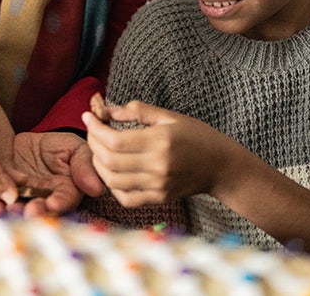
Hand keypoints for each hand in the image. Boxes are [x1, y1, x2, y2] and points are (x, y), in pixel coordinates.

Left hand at [2, 131, 104, 215]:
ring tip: (0, 208)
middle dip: (30, 213)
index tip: (51, 205)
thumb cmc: (55, 147)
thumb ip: (84, 165)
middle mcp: (43, 204)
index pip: (63, 202)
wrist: (24, 145)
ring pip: (14, 213)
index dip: (58, 205)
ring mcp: (20, 204)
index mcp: (64, 194)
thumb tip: (96, 189)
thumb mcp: (73, 148)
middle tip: (24, 210)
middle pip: (38, 213)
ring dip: (6, 214)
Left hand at [82, 100, 246, 205]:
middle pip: (109, 160)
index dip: (95, 129)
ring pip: (112, 180)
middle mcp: (158, 166)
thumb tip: (108, 110)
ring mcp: (158, 186)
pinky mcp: (159, 198)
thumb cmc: (197, 136)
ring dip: (98, 164)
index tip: (88, 116)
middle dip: (92, 143)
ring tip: (98, 149)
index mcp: (160, 141)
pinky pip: (125, 198)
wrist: (221, 167)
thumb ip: (138, 111)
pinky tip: (111, 171)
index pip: (114, 140)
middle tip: (91, 131)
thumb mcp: (170, 116)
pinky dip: (112, 186)